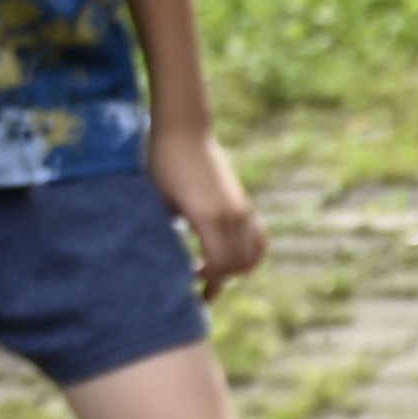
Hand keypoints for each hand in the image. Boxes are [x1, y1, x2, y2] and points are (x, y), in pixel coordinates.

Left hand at [150, 124, 266, 293]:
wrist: (185, 131)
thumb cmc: (163, 164)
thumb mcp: (160, 201)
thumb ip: (169, 233)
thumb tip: (171, 262)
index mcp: (208, 217)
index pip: (219, 265)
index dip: (209, 282)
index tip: (192, 286)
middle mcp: (232, 215)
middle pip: (238, 264)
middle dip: (222, 279)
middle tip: (201, 286)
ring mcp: (242, 209)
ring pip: (252, 254)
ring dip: (237, 268)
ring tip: (218, 271)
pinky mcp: (245, 204)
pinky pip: (258, 238)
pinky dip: (251, 253)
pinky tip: (234, 256)